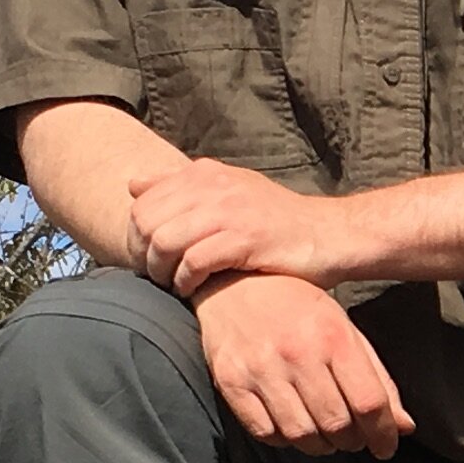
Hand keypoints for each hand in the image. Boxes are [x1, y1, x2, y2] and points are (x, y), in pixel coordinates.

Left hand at [130, 157, 351, 293]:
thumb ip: (181, 186)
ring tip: (174, 284)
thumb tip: (133, 184)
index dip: (136, 235)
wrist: (330, 235)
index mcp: (206, 173)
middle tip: (158, 276)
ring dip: (162, 271)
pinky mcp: (245, 238)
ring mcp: (230, 211)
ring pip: (165, 241)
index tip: (149, 258)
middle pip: (147, 221)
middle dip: (144, 255)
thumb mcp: (229, 191)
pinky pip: (194, 261)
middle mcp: (214, 186)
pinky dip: (186, 281)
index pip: (142, 201)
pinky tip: (193, 289)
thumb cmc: (277, 222)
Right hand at [192, 275, 412, 455]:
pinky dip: (285, 440)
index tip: (386, 447)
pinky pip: (265, 433)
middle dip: (352, 441)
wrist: (232, 282)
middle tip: (353, 438)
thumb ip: (377, 379)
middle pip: (337, 424)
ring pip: (302, 435)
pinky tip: (292, 425)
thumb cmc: (297, 307)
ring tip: (324, 435)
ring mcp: (261, 369)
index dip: (383, 434)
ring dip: (321, 445)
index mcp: (333, 336)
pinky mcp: (230, 382)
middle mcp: (297, 353)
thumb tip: (404, 427)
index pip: (369, 403)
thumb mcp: (344, 330)